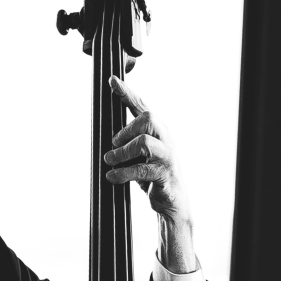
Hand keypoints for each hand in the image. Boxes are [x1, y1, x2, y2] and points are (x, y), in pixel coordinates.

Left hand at [102, 76, 184, 220]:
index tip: (112, 80)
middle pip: (148, 118)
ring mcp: (167, 156)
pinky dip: (123, 173)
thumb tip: (107, 139)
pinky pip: (142, 169)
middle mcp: (166, 138)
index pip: (142, 106)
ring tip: (110, 161)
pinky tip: (113, 176)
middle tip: (114, 144)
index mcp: (158, 130)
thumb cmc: (153, 174)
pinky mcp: (164, 174)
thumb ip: (127, 143)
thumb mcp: (138, 155)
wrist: (173, 200)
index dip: (127, 93)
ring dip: (122, 152)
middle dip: (125, 130)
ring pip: (144, 142)